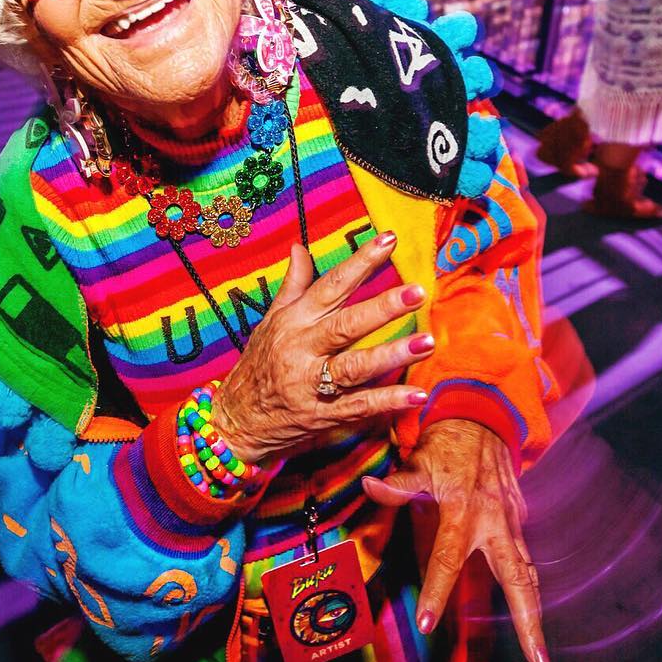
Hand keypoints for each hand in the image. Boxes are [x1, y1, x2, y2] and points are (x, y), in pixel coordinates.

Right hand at [212, 233, 433, 464]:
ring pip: (355, 366)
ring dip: (392, 354)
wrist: (233, 421)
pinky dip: (387, 402)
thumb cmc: (257, 365)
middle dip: (383, 308)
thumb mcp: (270, 321)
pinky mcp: (322, 415)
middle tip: (417, 292)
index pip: (332, 285)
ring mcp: (312, 384)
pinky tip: (417, 395)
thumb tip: (298, 247)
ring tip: (427, 341)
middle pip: (346, 324)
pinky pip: (358, 407)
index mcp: (294, 321)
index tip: (389, 240)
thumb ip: (293, 286)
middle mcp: (303, 349)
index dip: (361, 262)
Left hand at [363, 420, 547, 661]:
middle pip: (517, 579)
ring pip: (529, 573)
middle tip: (537, 659)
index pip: (449, 559)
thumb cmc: (447, 443)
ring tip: (540, 652)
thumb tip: (369, 487)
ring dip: (535, 613)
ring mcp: (512, 521)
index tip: (426, 622)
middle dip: (528, 621)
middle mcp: (495, 521)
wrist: (483, 416)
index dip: (436, 591)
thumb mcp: (419, 461)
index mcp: (465, 510)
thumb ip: (398, 484)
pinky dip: (531, 586)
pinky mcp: (519, 518)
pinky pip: (527, 557)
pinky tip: (533, 614)